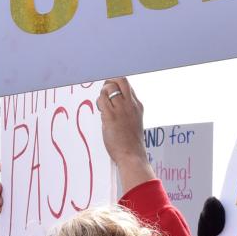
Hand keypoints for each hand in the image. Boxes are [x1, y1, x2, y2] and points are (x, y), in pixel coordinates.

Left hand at [99, 77, 154, 192]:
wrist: (132, 156)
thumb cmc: (131, 142)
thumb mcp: (135, 121)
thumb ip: (127, 109)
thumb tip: (115, 101)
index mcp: (137, 105)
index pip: (127, 85)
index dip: (116, 84)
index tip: (110, 90)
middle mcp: (130, 104)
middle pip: (120, 80)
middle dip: (110, 81)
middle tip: (105, 91)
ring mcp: (121, 109)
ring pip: (109, 88)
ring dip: (102, 94)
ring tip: (103, 106)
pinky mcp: (111, 116)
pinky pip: (102, 100)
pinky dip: (99, 103)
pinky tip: (101, 111)